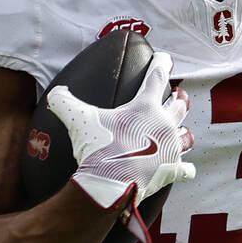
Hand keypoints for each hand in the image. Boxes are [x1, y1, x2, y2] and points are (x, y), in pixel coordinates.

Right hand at [47, 52, 194, 242]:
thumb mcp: (78, 119)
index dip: (161, 64)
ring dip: (183, 130)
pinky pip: (185, 168)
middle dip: (178, 99)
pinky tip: (185, 168)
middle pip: (179, 106)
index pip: (157, 77)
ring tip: (182, 129)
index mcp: (145, 107)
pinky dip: (185, 168)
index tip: (165, 58)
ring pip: (186, 135)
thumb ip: (65, 102)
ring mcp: (170, 148)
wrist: (109, 184)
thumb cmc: (97, 148)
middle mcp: (163, 124)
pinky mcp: (172, 170)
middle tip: (177, 95)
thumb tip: (56, 93)